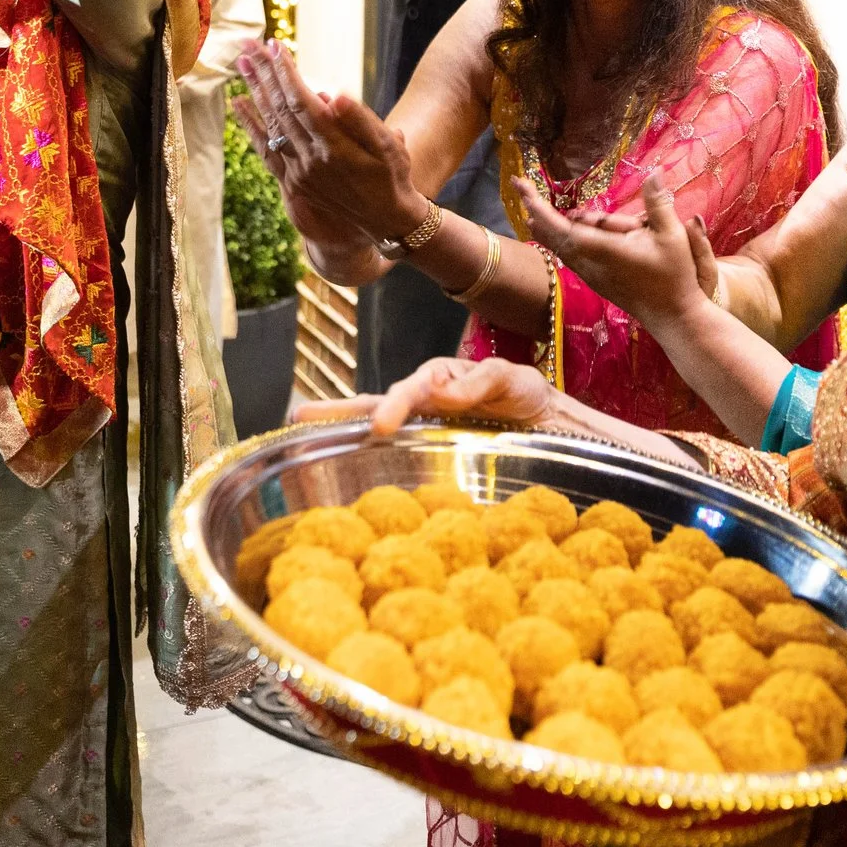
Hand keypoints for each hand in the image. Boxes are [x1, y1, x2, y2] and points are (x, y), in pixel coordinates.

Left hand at [234, 39, 425, 242]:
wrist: (385, 219)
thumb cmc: (393, 176)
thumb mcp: (389, 146)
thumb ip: (361, 120)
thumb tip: (335, 94)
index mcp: (334, 147)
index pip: (301, 101)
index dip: (286, 72)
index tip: (275, 45)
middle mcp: (310, 160)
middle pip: (280, 108)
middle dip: (264, 73)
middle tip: (249, 43)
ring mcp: (298, 172)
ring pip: (270, 124)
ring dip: (254, 90)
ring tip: (241, 62)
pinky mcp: (293, 181)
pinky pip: (265, 149)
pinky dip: (250, 124)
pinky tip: (238, 103)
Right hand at [296, 356, 556, 436]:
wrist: (545, 422)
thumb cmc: (522, 393)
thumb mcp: (510, 379)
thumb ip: (478, 383)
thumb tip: (438, 393)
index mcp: (438, 381)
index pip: (408, 391)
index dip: (394, 405)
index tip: (382, 425)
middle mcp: (421, 403)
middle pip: (374, 403)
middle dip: (339, 410)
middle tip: (302, 418)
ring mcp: (422, 429)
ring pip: (375, 425)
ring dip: (340, 427)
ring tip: (300, 428)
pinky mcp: (429, 453)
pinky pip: (395, 453)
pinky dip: (365, 457)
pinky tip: (338, 468)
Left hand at [514, 172, 713, 330]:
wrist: (672, 316)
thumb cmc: (674, 275)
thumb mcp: (672, 235)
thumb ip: (658, 202)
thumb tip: (655, 170)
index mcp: (603, 249)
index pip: (562, 225)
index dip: (540, 206)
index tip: (524, 187)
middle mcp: (589, 262)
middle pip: (553, 233)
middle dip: (535, 208)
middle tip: (520, 185)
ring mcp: (590, 274)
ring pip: (559, 246)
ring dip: (543, 225)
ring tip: (529, 209)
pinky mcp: (595, 280)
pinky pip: (568, 255)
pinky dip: (555, 239)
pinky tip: (551, 235)